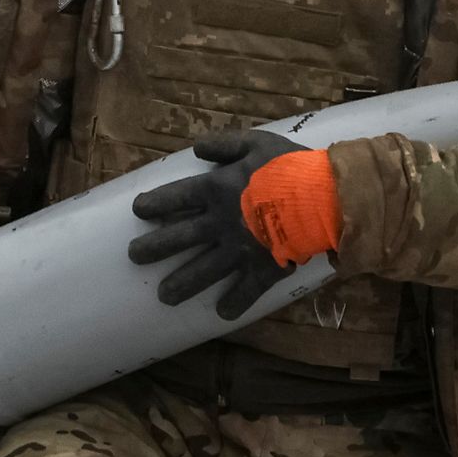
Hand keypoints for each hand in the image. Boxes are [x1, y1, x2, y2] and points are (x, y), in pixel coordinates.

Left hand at [128, 129, 329, 319]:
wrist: (323, 198)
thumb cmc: (289, 166)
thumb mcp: (255, 142)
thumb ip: (224, 145)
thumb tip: (197, 147)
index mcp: (216, 189)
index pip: (176, 197)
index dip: (155, 204)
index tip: (139, 211)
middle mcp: (220, 223)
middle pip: (179, 238)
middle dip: (153, 248)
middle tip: (134, 256)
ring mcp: (239, 250)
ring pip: (203, 271)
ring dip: (182, 284)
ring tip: (165, 297)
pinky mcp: (263, 269)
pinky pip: (245, 291)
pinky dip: (235, 303)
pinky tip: (223, 314)